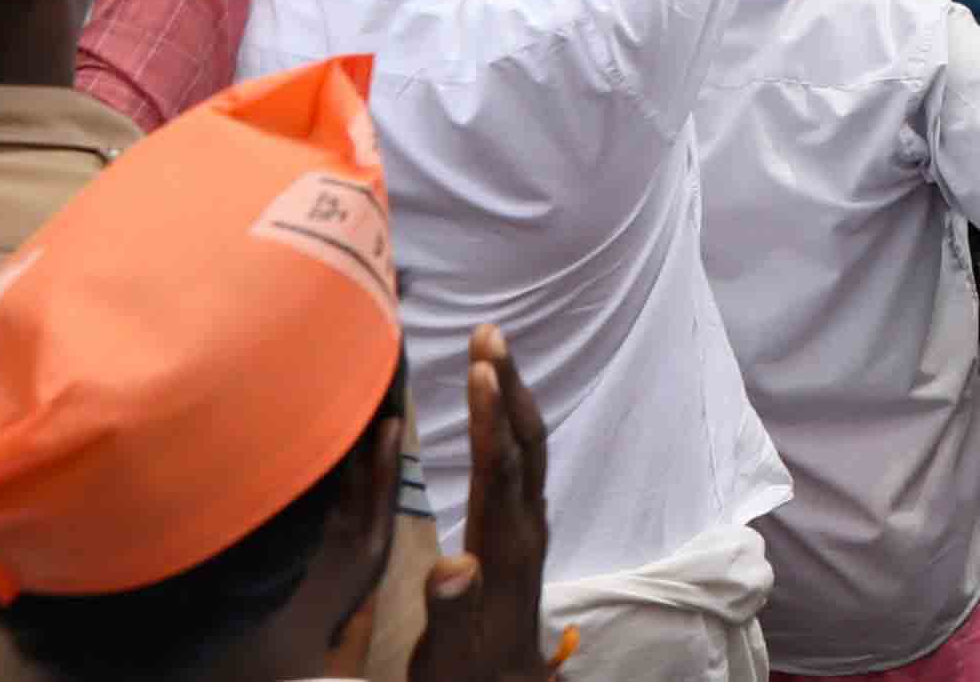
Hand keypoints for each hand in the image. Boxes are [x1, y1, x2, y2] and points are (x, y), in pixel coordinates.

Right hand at [413, 328, 566, 681]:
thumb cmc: (467, 675)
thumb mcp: (450, 654)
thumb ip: (451, 610)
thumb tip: (453, 565)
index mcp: (505, 549)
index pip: (501, 468)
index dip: (490, 418)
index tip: (479, 368)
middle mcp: (526, 529)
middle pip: (524, 443)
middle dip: (508, 385)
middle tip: (488, 333)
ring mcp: (529, 528)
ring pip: (526, 448)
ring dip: (511, 396)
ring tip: (488, 351)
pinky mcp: (523, 532)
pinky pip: (520, 462)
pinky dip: (507, 423)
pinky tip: (492, 410)